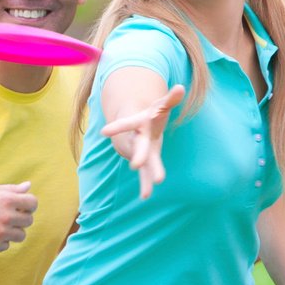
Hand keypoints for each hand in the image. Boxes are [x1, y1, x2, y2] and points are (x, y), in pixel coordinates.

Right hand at [0, 182, 37, 253]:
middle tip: (4, 218)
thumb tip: (28, 186)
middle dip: (20, 219)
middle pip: (28, 221)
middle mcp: (6, 216)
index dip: (28, 205)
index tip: (20, 207)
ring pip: (20, 236)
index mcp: (6, 199)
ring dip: (12, 232)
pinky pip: (6, 246)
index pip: (32, 203)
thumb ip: (9, 190)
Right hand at [99, 85, 184, 199]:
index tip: (103, 132)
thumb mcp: (160, 105)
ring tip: (147, 193)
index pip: (128, 124)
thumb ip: (170, 98)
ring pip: (144, 163)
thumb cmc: (151, 115)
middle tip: (135, 165)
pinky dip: (146, 183)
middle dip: (138, 156)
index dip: (117, 127)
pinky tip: (146, 196)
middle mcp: (138, 139)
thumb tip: (181, 88)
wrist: (138, 129)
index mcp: (139, 124)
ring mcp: (142, 151)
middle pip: (138, 147)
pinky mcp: (147, 160)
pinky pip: (146, 173)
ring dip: (146, 175)